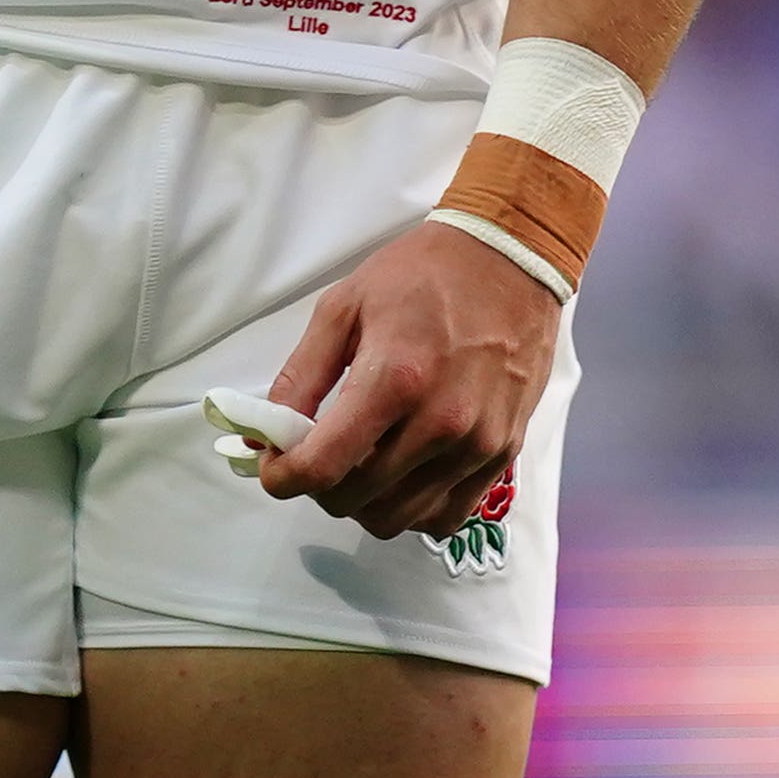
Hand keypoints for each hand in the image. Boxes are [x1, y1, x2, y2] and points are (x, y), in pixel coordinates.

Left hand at [256, 222, 562, 541]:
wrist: (511, 258)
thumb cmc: (423, 274)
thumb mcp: (344, 307)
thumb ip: (300, 377)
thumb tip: (267, 437)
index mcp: (395, 378)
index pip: (323, 467)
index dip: (283, 478)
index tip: (276, 468)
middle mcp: (441, 421)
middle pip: (355, 501)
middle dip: (321, 487)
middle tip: (320, 454)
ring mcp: (478, 443)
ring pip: (397, 519)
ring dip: (364, 503)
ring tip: (361, 463)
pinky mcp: (503, 451)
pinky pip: (446, 516)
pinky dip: (413, 509)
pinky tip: (404, 473)